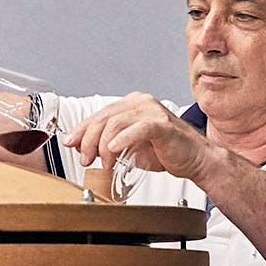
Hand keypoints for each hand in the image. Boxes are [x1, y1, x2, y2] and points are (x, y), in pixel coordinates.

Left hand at [61, 92, 216, 181]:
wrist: (195, 159)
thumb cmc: (164, 152)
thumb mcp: (129, 147)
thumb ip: (108, 144)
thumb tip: (82, 147)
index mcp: (131, 105)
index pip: (99, 115)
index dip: (81, 130)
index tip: (70, 144)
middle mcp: (141, 103)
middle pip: (104, 118)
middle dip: (89, 140)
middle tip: (85, 159)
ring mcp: (152, 111)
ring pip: (116, 123)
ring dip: (103, 146)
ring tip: (103, 163)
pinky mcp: (163, 125)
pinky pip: (139, 128)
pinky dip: (123, 139)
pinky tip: (113, 150)